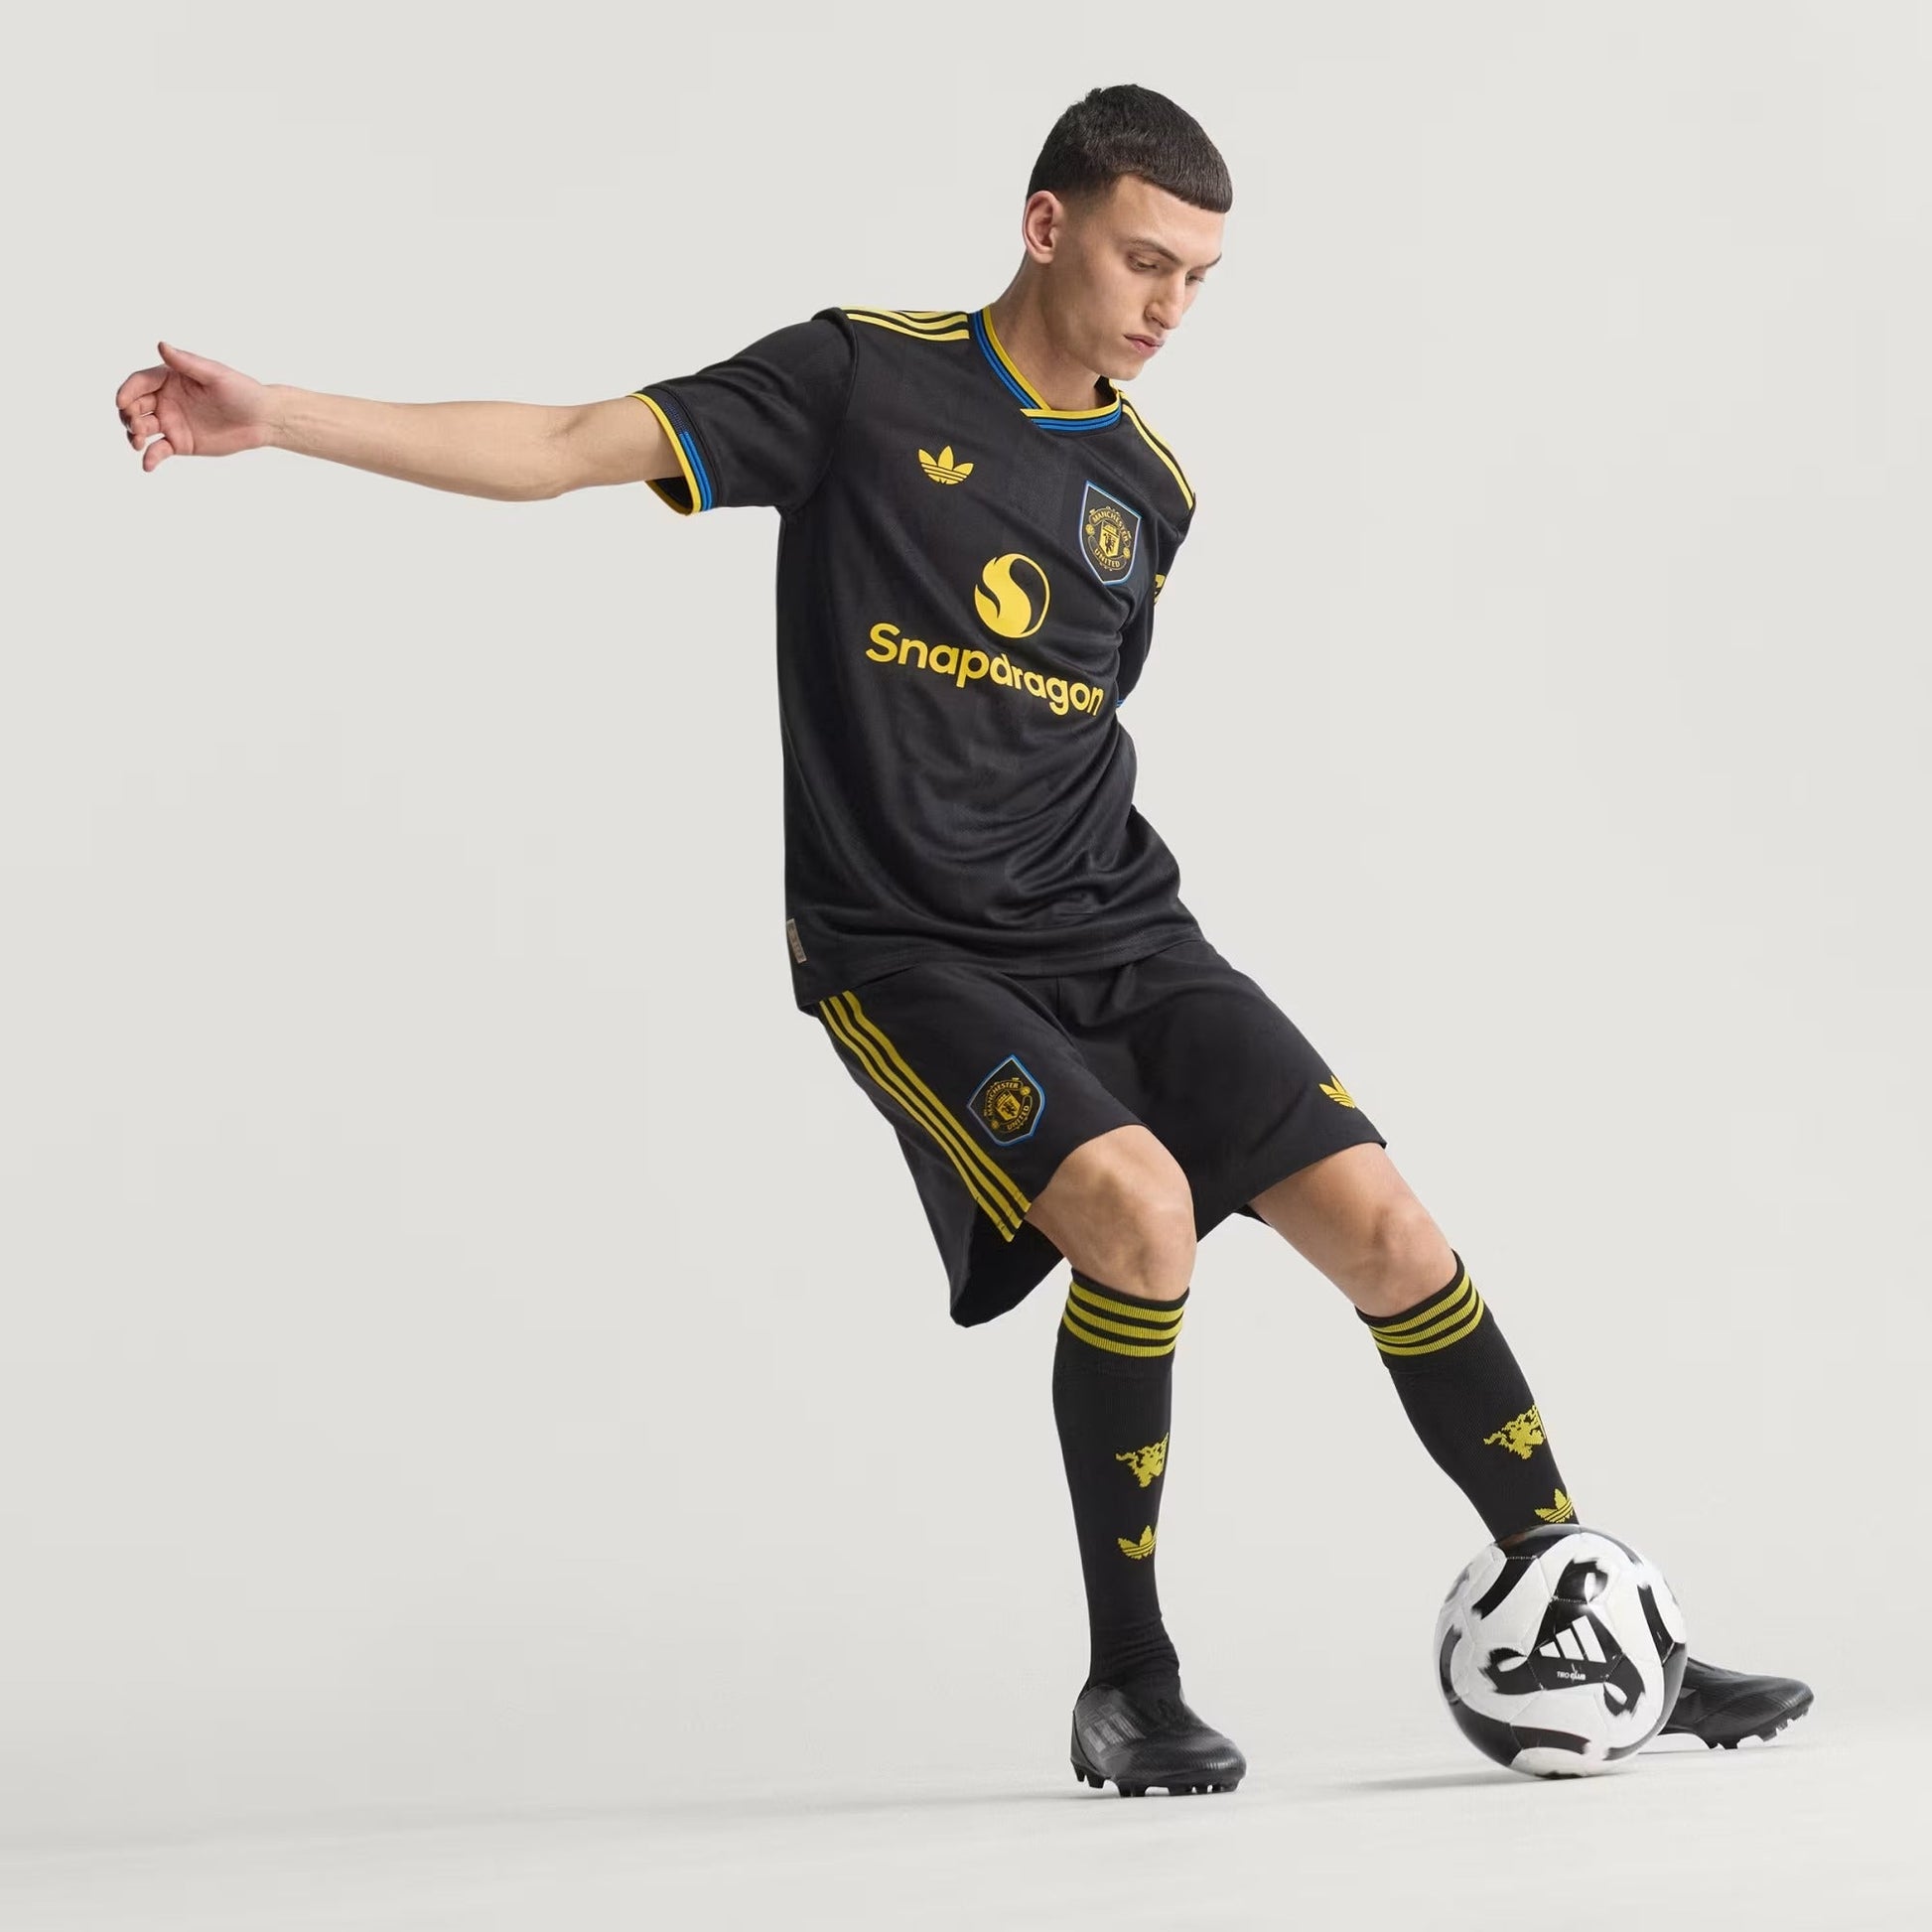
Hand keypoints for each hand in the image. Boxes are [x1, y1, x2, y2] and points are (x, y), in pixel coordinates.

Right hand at [115, 342, 274, 470]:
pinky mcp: (179, 443)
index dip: (127, 392)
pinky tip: (148, 465)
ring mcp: (170, 421)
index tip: (121, 403)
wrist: (262, 420)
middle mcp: (165, 399)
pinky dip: (150, 457)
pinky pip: (159, 450)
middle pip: (135, 406)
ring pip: (142, 428)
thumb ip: (186, 363)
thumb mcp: (215, 375)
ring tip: (139, 443)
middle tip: (136, 426)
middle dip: (128, 415)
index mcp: (169, 378)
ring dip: (134, 435)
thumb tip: (161, 345)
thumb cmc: (241, 391)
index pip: (139, 383)